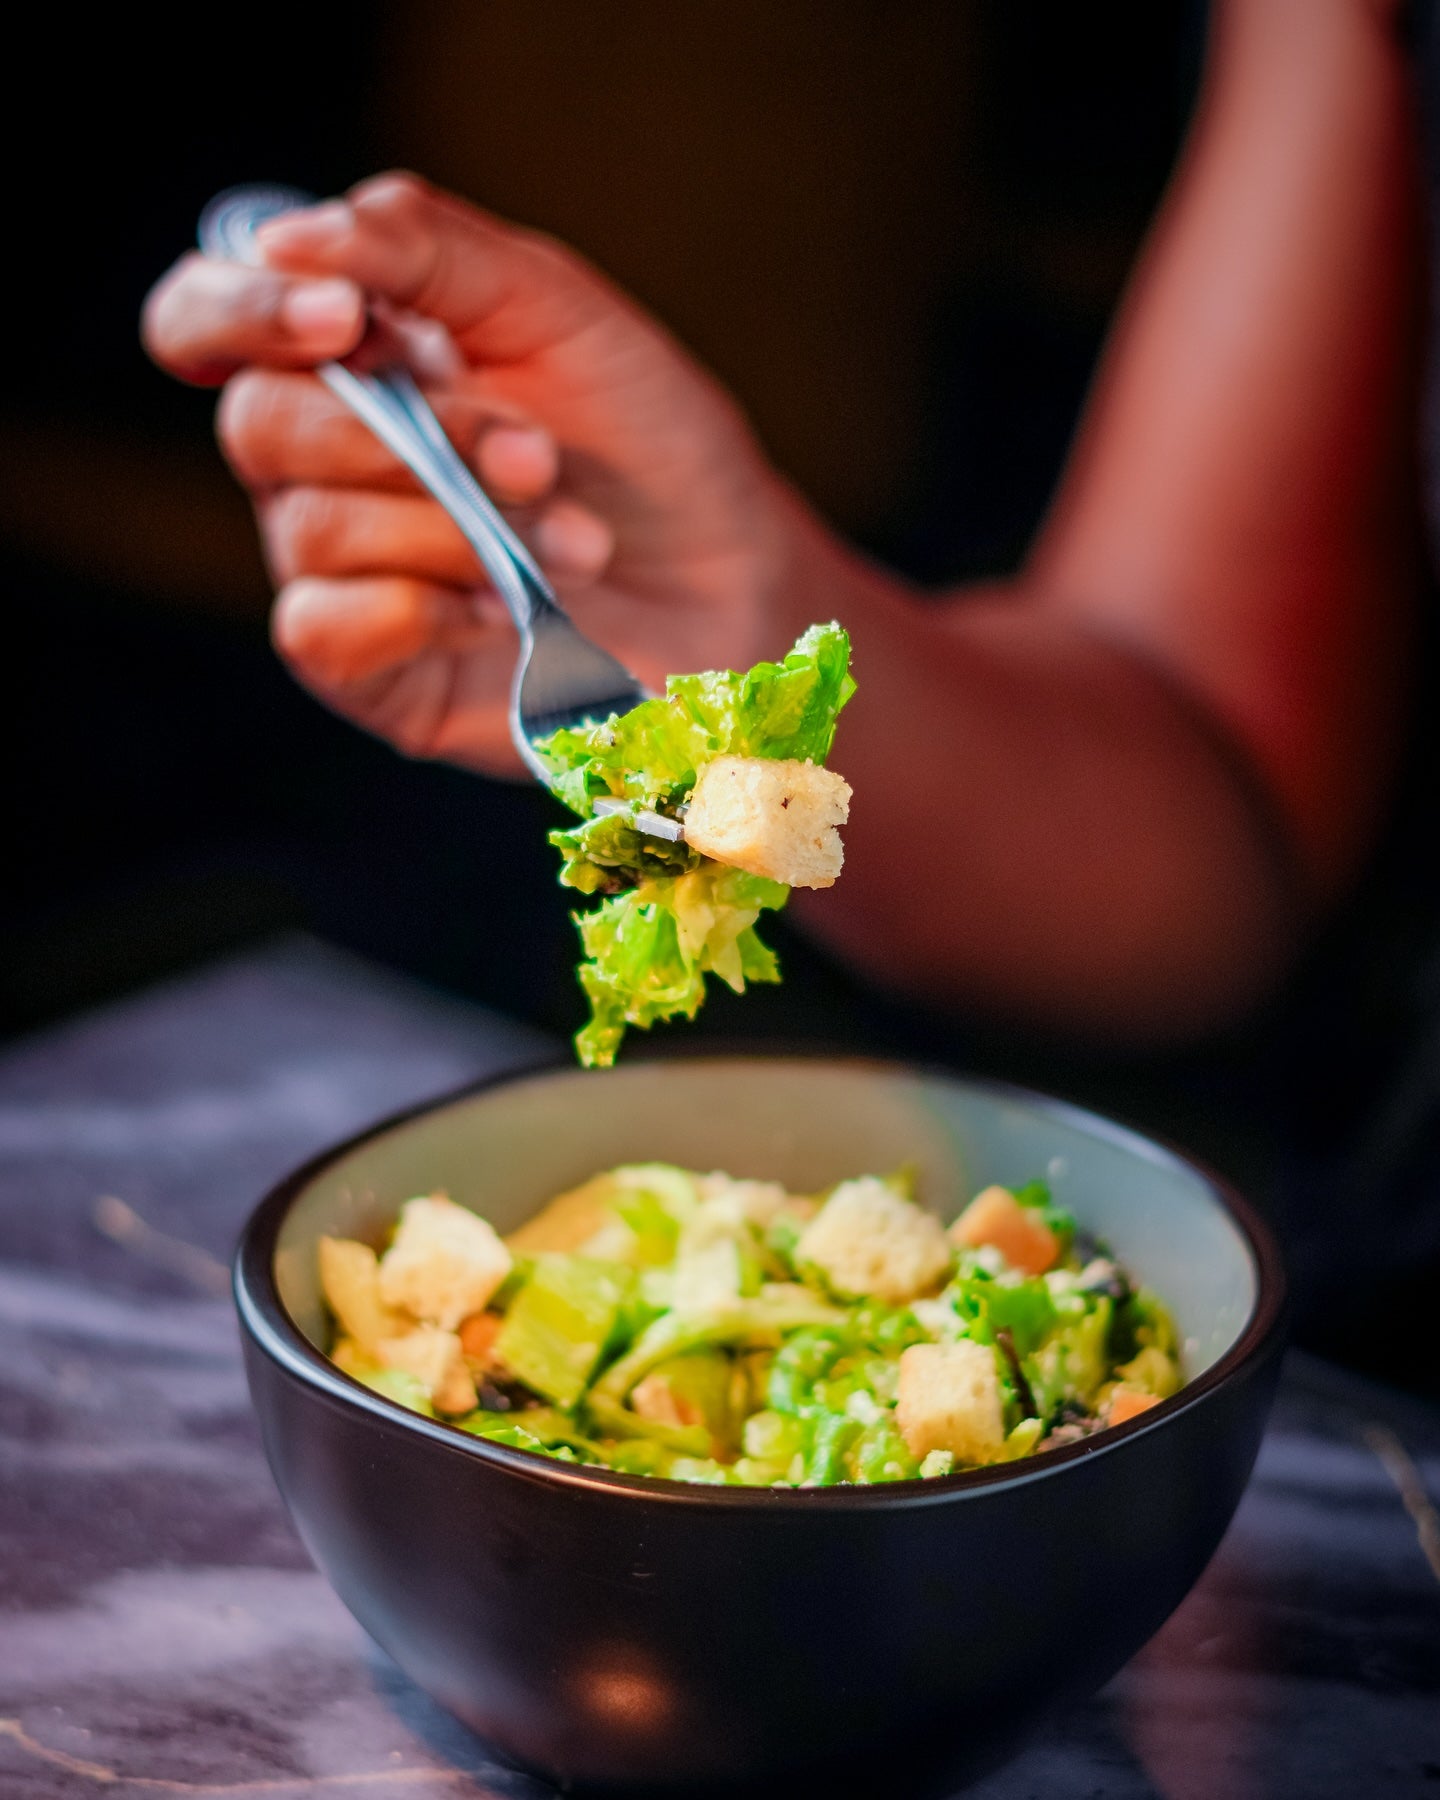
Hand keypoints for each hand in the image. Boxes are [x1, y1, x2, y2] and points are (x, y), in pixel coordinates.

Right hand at [142, 173, 804, 774]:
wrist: (735, 583)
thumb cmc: (648, 443)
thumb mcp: (557, 310)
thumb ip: (426, 248)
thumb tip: (286, 236)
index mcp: (350, 361)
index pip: (208, 320)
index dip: (240, 311)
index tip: (343, 318)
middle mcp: (324, 466)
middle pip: (259, 425)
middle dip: (414, 436)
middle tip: (543, 459)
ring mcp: (344, 573)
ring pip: (311, 530)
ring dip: (454, 527)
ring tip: (572, 542)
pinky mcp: (374, 672)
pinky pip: (322, 630)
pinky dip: (416, 609)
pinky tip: (504, 612)